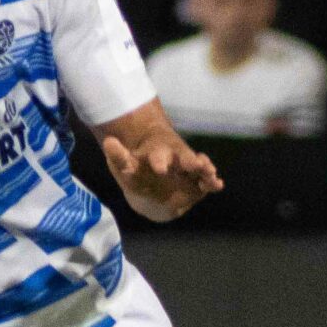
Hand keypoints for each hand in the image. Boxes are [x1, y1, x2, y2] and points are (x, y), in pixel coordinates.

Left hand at [100, 132, 220, 223]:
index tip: (160, 168)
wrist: (152, 183)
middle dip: (191, 162)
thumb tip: (108, 141)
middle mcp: (177, 160)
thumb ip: (119, 157)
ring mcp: (189, 171)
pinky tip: (218, 184)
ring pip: (199, 169)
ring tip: (210, 173)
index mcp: (158, 155)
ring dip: (205, 170)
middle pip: (185, 159)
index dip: (159, 161)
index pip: (159, 157)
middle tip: (197, 164)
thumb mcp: (125, 166)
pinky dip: (212, 183)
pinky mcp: (198, 183)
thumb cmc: (139, 171)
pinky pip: (206, 182)